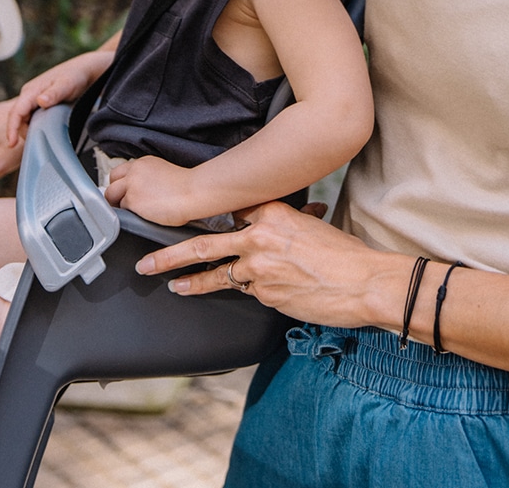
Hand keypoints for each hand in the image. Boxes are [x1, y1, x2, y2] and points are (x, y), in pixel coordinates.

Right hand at [6, 49, 113, 147]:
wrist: (84, 70)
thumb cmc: (75, 75)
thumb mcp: (66, 84)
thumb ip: (54, 93)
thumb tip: (40, 101)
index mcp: (31, 91)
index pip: (16, 112)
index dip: (11, 128)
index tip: (11, 144)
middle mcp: (29, 95)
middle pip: (18, 119)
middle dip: (22, 132)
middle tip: (37, 144)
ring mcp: (34, 100)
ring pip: (25, 120)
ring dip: (30, 130)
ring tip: (44, 138)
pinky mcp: (40, 105)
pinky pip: (33, 118)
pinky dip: (36, 127)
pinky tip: (46, 132)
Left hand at [105, 156, 196, 226]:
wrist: (193, 192)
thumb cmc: (187, 187)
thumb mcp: (164, 174)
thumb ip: (148, 178)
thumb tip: (142, 191)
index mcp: (144, 162)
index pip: (122, 170)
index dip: (121, 183)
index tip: (125, 191)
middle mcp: (135, 170)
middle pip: (111, 180)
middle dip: (114, 192)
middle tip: (122, 203)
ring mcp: (132, 185)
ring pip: (112, 196)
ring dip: (120, 205)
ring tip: (133, 212)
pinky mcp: (132, 200)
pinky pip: (121, 211)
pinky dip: (128, 215)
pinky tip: (140, 217)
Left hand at [134, 200, 396, 327]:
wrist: (363, 282)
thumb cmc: (344, 253)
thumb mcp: (312, 226)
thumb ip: (289, 223)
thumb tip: (287, 218)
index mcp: (271, 212)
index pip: (229, 212)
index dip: (205, 218)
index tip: (181, 220)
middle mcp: (259, 238)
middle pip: (203, 244)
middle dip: (169, 255)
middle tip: (146, 262)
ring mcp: (259, 269)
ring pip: (218, 275)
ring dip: (193, 282)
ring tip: (174, 285)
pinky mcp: (265, 295)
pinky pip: (248, 292)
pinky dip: (249, 291)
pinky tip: (255, 291)